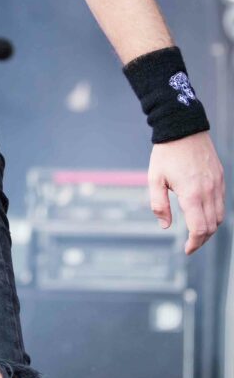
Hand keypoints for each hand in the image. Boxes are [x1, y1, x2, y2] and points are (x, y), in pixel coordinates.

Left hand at [148, 130, 225, 254]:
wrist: (183, 128)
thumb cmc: (166, 153)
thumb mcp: (154, 178)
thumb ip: (159, 204)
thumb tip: (165, 225)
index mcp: (191, 194)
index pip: (200, 229)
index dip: (194, 243)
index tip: (187, 249)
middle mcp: (208, 191)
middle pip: (212, 226)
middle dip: (202, 239)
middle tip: (191, 244)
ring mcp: (217, 184)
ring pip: (220, 216)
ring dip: (210, 228)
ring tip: (197, 232)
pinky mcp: (220, 177)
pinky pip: (222, 202)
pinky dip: (215, 214)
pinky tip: (203, 214)